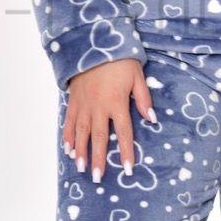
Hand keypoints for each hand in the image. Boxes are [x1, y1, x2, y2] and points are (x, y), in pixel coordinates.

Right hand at [63, 57, 155, 182]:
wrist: (94, 43)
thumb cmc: (120, 60)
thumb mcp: (137, 76)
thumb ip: (143, 98)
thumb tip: (152, 119)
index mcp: (117, 102)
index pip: (124, 132)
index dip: (126, 152)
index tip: (128, 169)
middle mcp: (98, 107)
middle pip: (99, 137)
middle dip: (99, 159)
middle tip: (97, 177)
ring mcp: (84, 104)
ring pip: (81, 132)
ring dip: (81, 152)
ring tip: (81, 168)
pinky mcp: (73, 100)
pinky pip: (69, 121)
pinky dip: (68, 136)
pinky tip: (68, 149)